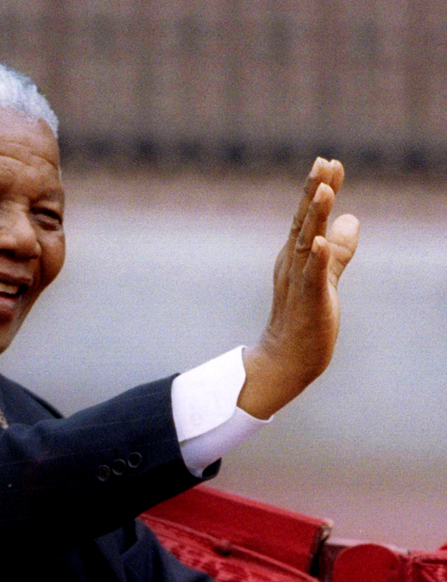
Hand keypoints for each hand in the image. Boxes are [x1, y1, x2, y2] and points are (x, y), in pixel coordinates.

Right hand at [238, 157, 359, 419]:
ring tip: (325, 191)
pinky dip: (316, 259)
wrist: (286, 360)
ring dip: (314, 217)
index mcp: (297, 256)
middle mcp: (293, 264)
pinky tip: (321, 242)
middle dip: (314, 192)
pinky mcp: (307, 302)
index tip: (328, 162)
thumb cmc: (304, 320)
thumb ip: (339, 249)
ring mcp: (298, 282)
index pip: (308, 217)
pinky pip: (311, 278)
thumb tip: (352, 217)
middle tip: (323, 163)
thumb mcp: (325, 277)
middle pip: (304, 222)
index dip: (318, 190)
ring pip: (306, 244)